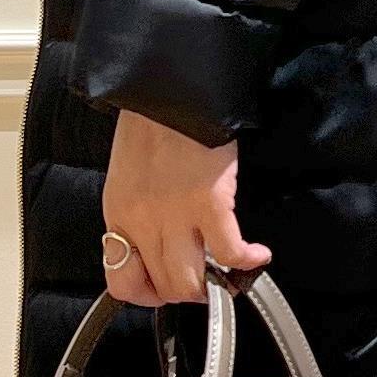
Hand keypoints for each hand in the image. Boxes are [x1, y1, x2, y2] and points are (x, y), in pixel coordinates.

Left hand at [101, 111, 270, 305]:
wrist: (169, 82)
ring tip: (231, 271)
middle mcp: (142, 221)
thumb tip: (159, 246)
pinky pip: (229, 253)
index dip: (149, 294)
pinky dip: (248, 261)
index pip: (122, 282)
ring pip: (194, 282)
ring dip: (217, 285)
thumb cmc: (153, 122)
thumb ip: (137, 212)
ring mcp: (175, 215)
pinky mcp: (209, 203)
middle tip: (209, 278)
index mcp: (118, 213)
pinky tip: (258, 254)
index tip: (167, 285)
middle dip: (191, 292)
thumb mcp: (128, 174)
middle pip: (166, 287)